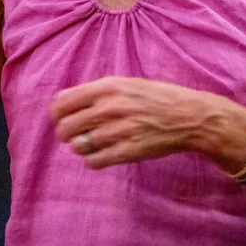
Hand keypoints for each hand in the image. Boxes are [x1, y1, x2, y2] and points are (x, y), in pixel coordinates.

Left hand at [50, 76, 233, 168]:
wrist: (189, 116)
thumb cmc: (156, 98)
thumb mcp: (125, 83)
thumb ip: (97, 92)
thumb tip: (66, 102)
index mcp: (107, 87)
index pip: (62, 102)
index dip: (56, 114)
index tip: (59, 119)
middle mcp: (110, 108)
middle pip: (66, 127)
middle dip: (65, 133)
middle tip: (72, 136)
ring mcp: (119, 130)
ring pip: (79, 146)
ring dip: (80, 147)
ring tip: (89, 144)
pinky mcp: (129, 151)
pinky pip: (95, 161)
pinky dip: (92, 160)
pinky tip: (100, 155)